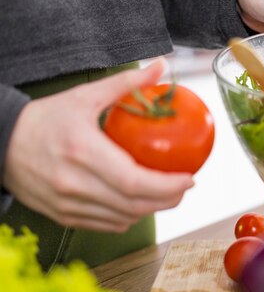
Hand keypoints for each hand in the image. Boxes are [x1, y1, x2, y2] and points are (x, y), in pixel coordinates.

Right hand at [2, 60, 194, 232]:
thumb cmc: (44, 118)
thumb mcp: (84, 96)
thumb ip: (126, 83)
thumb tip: (162, 66)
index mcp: (83, 152)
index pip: (135, 181)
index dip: (168, 185)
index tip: (190, 177)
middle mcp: (75, 183)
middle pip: (134, 204)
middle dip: (168, 199)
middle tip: (184, 187)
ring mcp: (67, 204)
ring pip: (123, 218)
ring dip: (151, 209)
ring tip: (167, 194)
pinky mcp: (63, 216)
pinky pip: (106, 224)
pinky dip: (128, 216)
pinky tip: (138, 202)